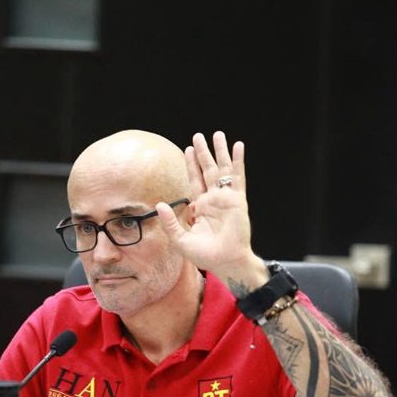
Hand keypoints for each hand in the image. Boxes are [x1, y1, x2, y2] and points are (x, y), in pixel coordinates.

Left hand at [157, 131, 264, 284]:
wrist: (226, 261)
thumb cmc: (206, 255)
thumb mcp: (180, 239)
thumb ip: (170, 222)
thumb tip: (158, 205)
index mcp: (200, 207)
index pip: (194, 180)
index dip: (191, 165)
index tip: (188, 150)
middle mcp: (213, 199)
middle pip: (207, 170)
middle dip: (203, 153)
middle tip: (198, 136)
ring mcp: (226, 198)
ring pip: (222, 169)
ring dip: (220, 151)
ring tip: (217, 134)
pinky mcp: (237, 199)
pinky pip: (238, 177)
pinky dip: (238, 161)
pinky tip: (238, 146)